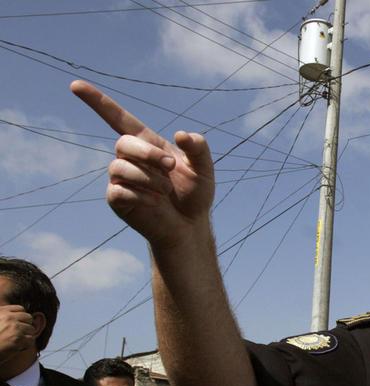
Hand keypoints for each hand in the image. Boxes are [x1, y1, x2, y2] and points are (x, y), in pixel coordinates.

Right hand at [0, 305, 36, 359]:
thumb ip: (5, 316)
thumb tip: (20, 314)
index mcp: (2, 312)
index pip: (20, 309)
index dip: (21, 317)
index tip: (17, 324)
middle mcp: (9, 318)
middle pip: (28, 318)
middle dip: (25, 326)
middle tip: (18, 334)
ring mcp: (14, 328)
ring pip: (31, 329)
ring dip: (26, 336)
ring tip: (16, 341)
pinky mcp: (18, 339)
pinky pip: (30, 340)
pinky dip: (25, 345)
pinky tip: (17, 347)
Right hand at [69, 80, 215, 249]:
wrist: (190, 226)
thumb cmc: (195, 194)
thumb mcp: (204, 169)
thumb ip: (198, 148)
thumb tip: (181, 135)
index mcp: (147, 144)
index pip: (117, 118)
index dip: (97, 102)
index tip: (75, 85)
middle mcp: (129, 158)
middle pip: (123, 143)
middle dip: (148, 154)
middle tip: (170, 168)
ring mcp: (120, 179)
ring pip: (120, 167)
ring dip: (149, 178)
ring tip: (166, 191)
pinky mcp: (117, 200)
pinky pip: (120, 191)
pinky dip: (142, 196)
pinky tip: (155, 203)